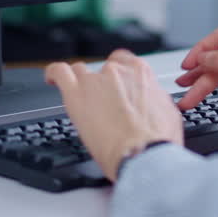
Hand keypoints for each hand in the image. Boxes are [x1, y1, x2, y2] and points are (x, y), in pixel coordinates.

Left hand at [45, 49, 182, 180]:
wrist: (143, 155)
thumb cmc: (157, 141)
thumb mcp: (167, 112)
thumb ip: (154, 99)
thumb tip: (150, 102)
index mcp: (140, 73)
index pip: (123, 61)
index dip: (117, 74)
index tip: (114, 84)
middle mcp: (116, 72)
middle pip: (101, 70)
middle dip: (101, 85)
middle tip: (102, 105)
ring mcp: (94, 81)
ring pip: (79, 71)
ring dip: (79, 83)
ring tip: (79, 98)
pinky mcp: (75, 94)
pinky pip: (58, 72)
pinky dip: (52, 73)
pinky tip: (50, 80)